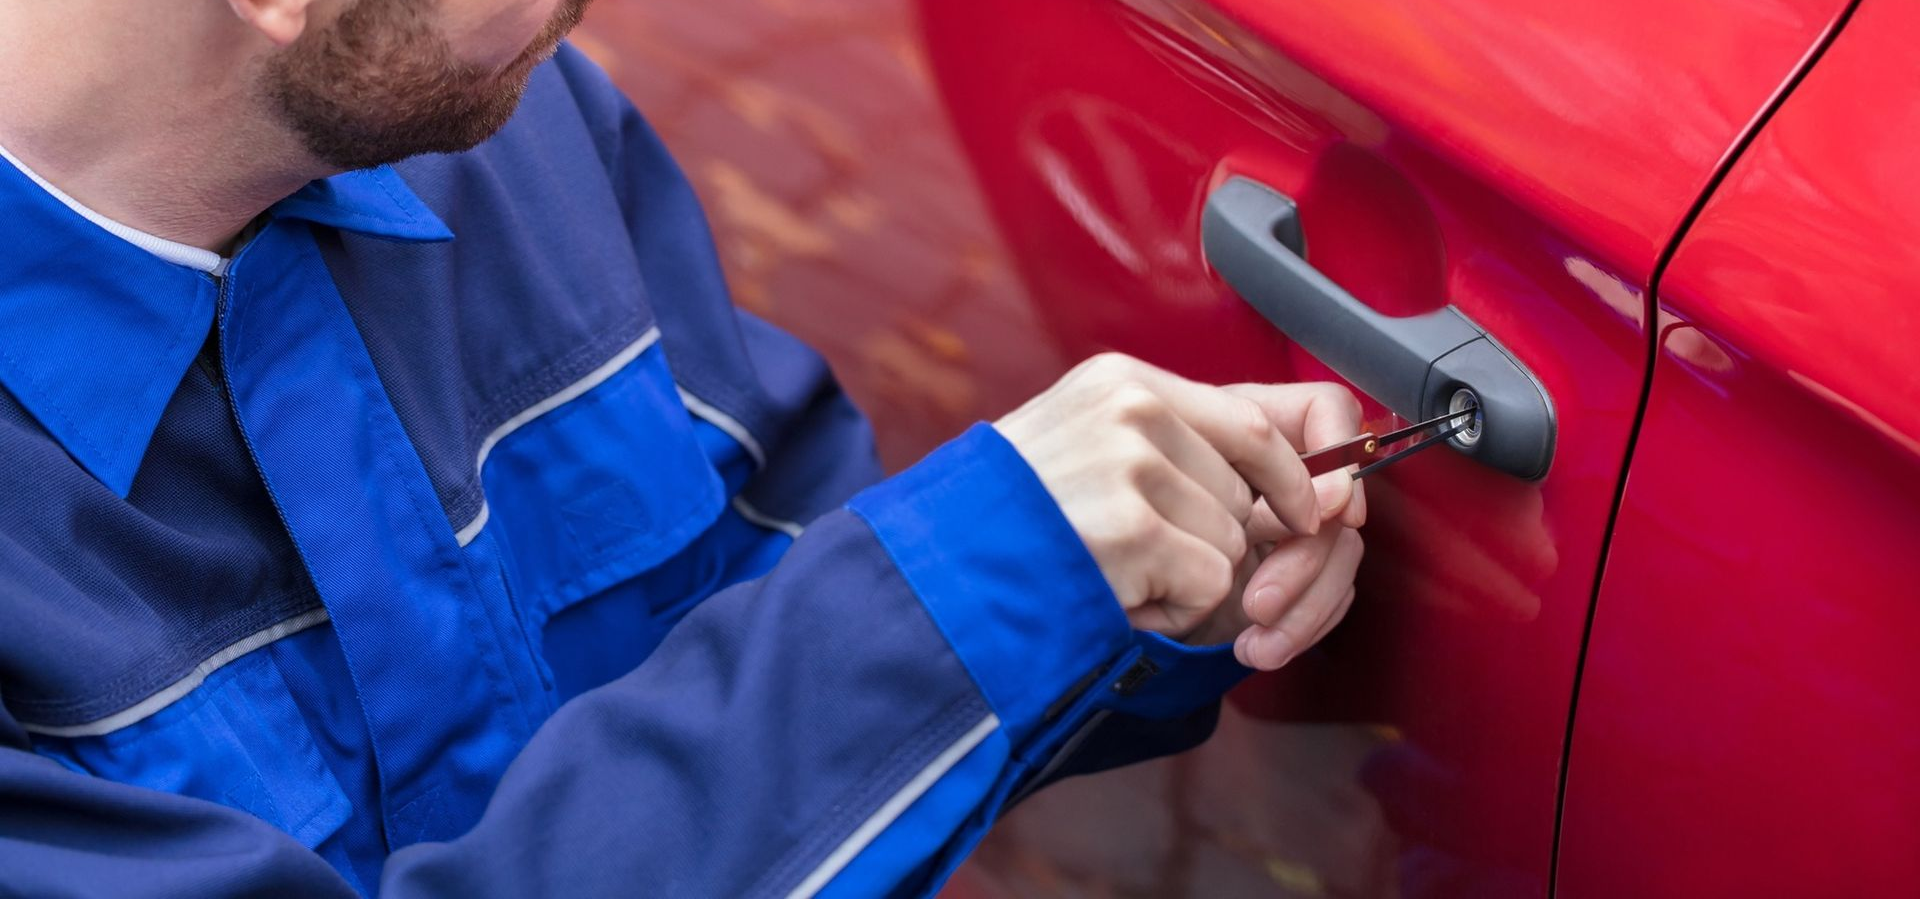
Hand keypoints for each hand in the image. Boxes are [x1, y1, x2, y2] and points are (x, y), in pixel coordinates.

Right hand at [994, 353, 1364, 664]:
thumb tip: (1301, 489)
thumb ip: (1174, 449)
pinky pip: (1208, 584)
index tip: (1304, 514)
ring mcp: (1130, 467)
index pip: (1254, 421)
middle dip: (1212, 544)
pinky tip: (1116, 597)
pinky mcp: (1132, 530)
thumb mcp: (1084, 447)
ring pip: (1231, 543)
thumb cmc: (1010, 522)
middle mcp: (1131, 411)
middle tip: (1138, 560)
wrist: (935, 571)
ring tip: (1113, 573)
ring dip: (1186, 581)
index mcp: (1122, 383)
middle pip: (1244, 494)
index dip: (1292, 478)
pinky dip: (1173, 612)